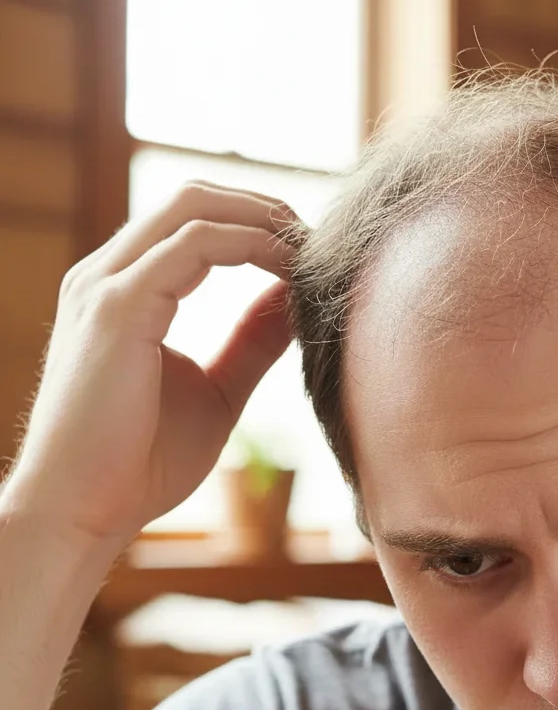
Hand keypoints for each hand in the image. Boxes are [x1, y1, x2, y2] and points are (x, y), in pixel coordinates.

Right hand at [3, 182, 298, 549]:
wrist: (84, 512)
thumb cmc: (142, 461)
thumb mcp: (218, 389)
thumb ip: (252, 342)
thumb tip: (294, 301)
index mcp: (125, 290)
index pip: (193, 221)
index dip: (257, 224)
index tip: (312, 253)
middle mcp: (107, 275)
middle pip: (194, 197)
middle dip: (265, 208)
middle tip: (320, 241)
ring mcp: (106, 286)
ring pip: (193, 207)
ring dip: (264, 220)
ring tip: (313, 252)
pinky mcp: (117, 308)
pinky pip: (194, 246)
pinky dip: (251, 246)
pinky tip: (291, 272)